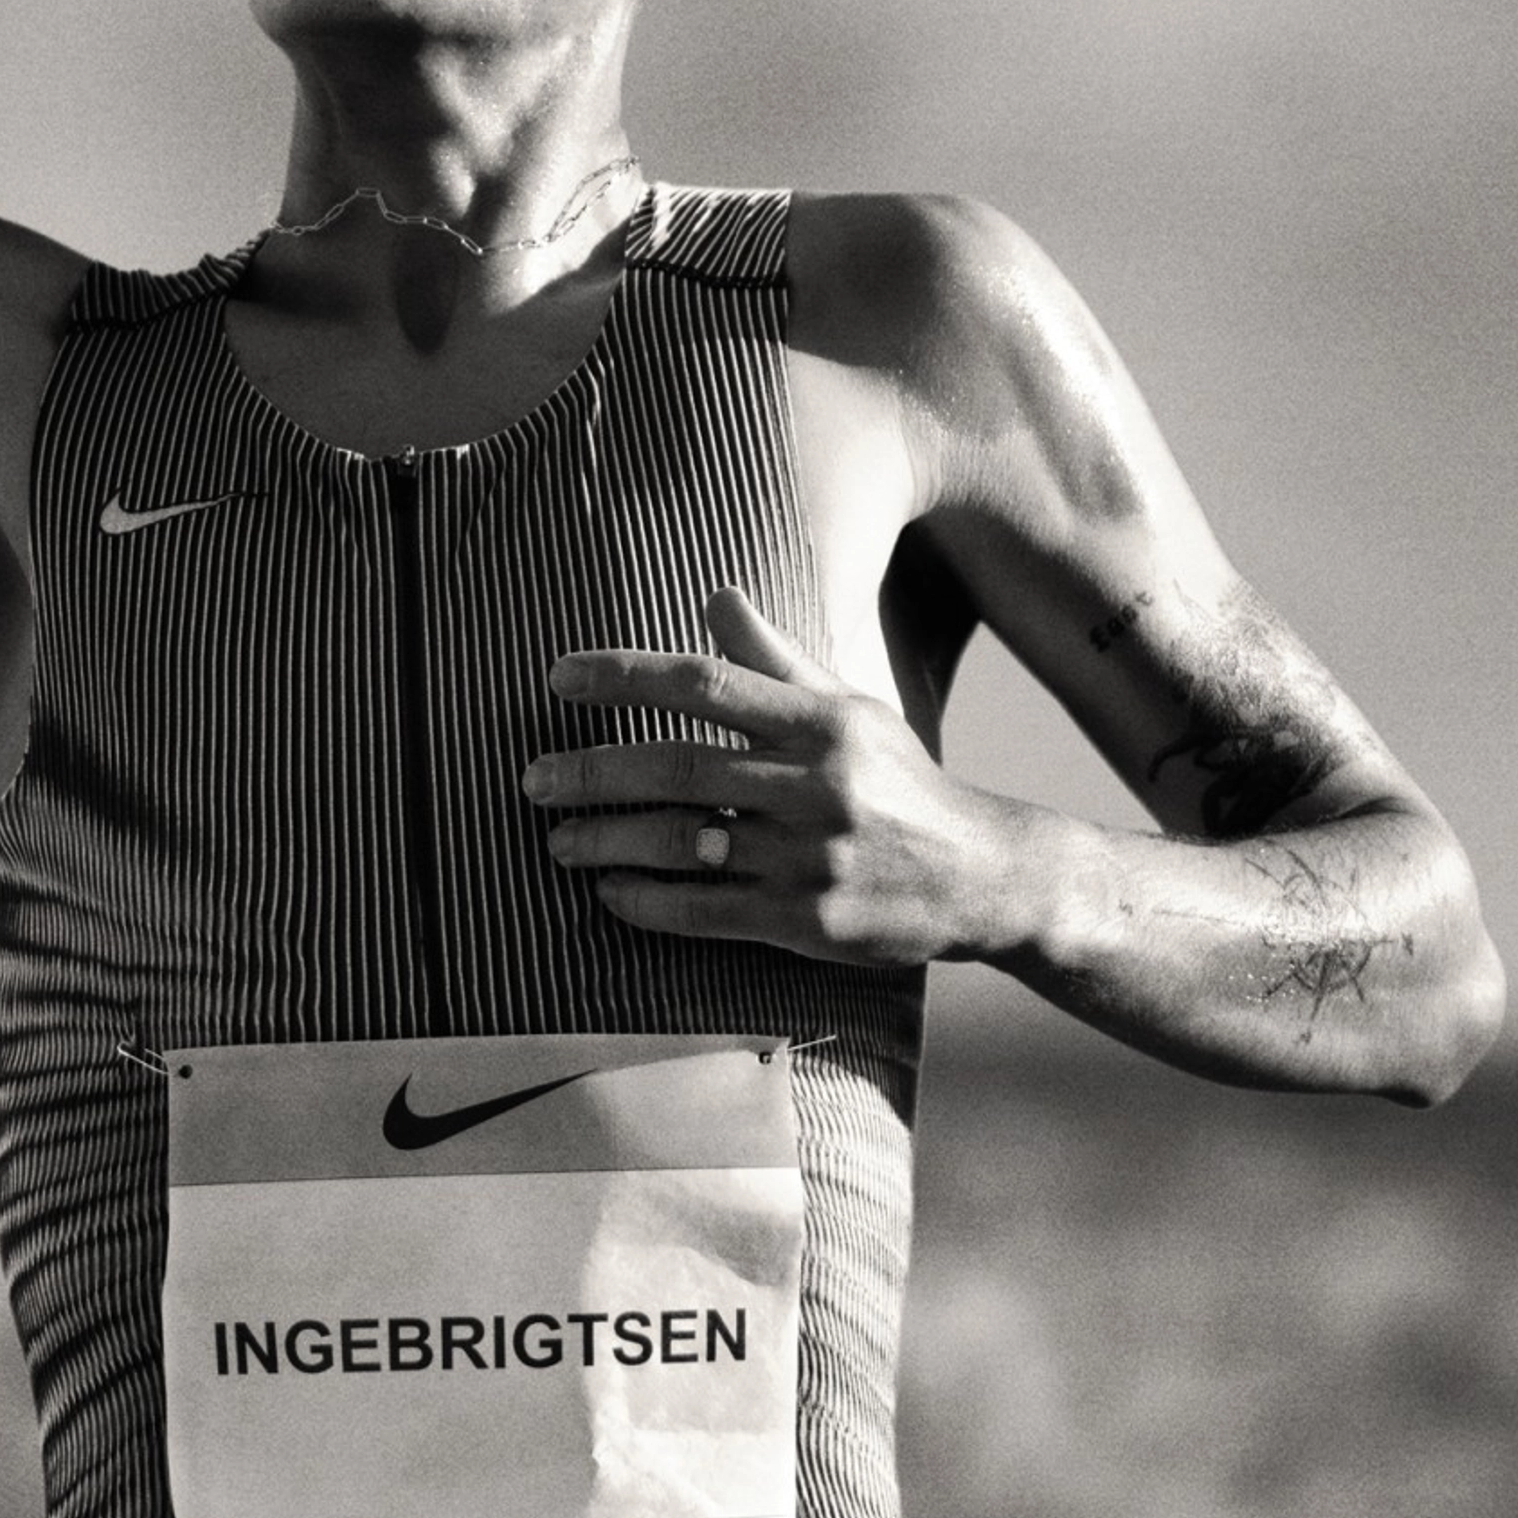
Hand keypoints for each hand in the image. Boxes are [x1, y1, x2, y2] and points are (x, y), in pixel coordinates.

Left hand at [525, 588, 1049, 965]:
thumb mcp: (851, 710)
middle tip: (532, 778)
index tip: (557, 678)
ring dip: (605, 842)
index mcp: (822, 721)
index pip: (704, 683)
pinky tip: (609, 893)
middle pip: (678, 768)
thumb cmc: (902, 786)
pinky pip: (705, 910)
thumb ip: (776, 659)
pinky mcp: (808, 922)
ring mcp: (811, 857)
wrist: (984, 877)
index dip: (622, 677)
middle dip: (592, 771)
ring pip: (681, 844)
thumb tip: (713, 595)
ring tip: (557, 840)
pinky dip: (647, 901)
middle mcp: (817, 783)